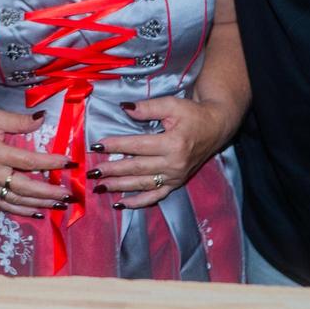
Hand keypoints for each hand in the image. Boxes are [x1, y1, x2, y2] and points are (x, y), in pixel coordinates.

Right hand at [0, 106, 70, 217]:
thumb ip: (20, 121)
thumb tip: (43, 118)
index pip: (28, 161)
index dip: (50, 163)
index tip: (68, 162)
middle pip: (25, 187)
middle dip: (48, 192)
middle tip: (68, 193)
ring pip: (16, 200)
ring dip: (39, 204)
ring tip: (58, 204)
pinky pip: (3, 205)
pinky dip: (21, 210)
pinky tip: (36, 212)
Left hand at [90, 96, 237, 208]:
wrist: (216, 127)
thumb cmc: (193, 114)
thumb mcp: (172, 105)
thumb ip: (148, 108)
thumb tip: (124, 108)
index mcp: (173, 143)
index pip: (138, 146)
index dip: (117, 145)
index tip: (97, 146)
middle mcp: (174, 163)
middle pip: (137, 168)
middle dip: (113, 170)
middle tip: (93, 171)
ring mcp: (175, 176)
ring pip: (143, 184)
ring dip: (120, 187)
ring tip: (100, 186)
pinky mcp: (177, 183)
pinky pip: (155, 197)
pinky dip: (138, 202)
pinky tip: (121, 204)